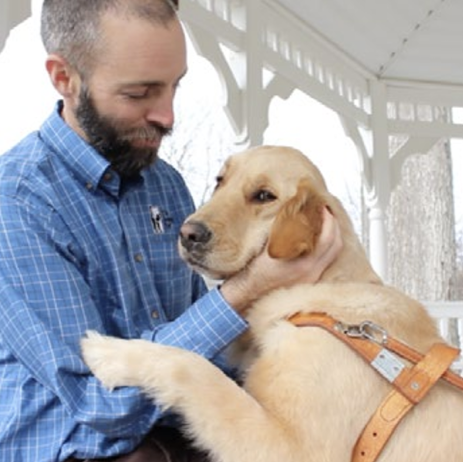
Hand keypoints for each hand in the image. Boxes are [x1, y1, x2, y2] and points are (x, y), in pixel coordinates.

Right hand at [220, 207, 341, 312]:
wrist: (247, 295)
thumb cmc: (253, 272)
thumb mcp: (268, 247)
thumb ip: (285, 232)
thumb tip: (295, 213)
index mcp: (303, 264)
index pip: (327, 237)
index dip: (328, 219)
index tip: (322, 207)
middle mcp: (311, 273)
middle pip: (335, 246)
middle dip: (334, 226)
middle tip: (326, 212)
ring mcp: (311, 279)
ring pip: (332, 255)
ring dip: (331, 237)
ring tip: (323, 224)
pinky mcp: (308, 283)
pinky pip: (324, 262)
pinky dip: (325, 249)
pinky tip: (315, 241)